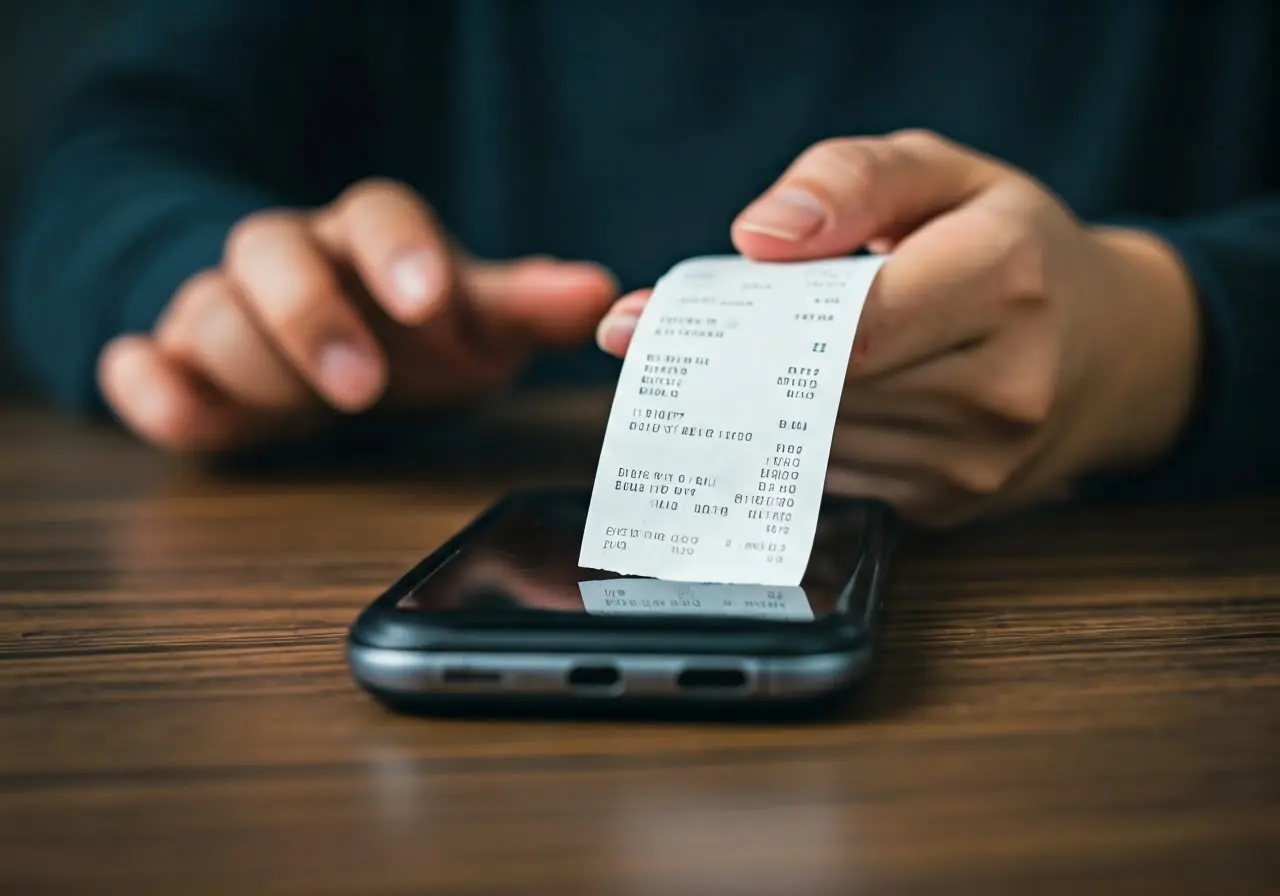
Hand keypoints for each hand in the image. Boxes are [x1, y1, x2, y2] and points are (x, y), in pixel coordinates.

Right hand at [98, 179, 616, 451]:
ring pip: (211, 312)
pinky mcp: (177, 363)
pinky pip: (142, 365)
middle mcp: (290, 260)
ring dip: (257, 365)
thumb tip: (602, 297)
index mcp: (368, 238)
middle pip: (274, 252)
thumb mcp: (473, 324)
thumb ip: (526, 310)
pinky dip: (152, 389)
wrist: (325, 346)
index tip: (432, 299)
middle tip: (363, 386)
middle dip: (315, 317)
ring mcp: (224, 306)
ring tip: (316, 411)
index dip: (401, 251)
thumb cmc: (409, 332)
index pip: (377, 214)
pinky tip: (180, 410)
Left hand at [597, 130, 1200, 526]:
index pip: (854, 326)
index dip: (750, 330)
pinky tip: (775, 413)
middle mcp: (1005, 384)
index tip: (659, 325)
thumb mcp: (943, 173)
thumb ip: (849, 181)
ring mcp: (980, 461)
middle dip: (736, 371)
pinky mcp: (953, 505)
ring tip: (713, 377)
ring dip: (756, 414)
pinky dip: (793, 447)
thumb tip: (758, 237)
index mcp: (1006, 279)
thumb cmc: (1013, 245)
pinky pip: (839, 479)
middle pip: (825, 393)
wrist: (1112, 347)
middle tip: (664, 352)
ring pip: (821, 445)